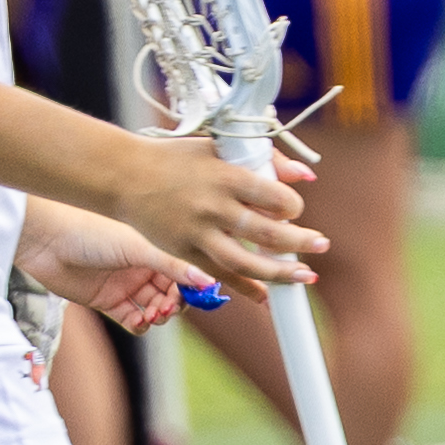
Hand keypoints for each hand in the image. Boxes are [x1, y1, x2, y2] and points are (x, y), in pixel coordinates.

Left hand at [15, 196, 206, 334]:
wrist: (47, 239)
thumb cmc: (92, 231)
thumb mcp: (138, 248)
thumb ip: (173, 266)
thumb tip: (209, 281)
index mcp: (153, 246)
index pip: (183, 272)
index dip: (192, 286)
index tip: (200, 296)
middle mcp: (141, 265)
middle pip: (171, 293)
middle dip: (175, 304)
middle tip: (170, 308)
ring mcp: (124, 284)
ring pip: (153, 308)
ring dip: (159, 316)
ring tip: (153, 314)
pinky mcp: (106, 301)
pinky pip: (131, 319)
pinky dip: (139, 324)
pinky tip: (139, 321)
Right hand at [104, 128, 320, 297]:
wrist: (123, 177)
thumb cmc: (175, 158)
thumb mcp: (218, 148)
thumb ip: (265, 160)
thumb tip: (306, 177)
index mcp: (224, 175)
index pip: (272, 196)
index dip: (292, 206)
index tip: (295, 209)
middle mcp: (213, 207)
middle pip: (266, 233)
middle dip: (300, 242)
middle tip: (321, 245)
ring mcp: (198, 234)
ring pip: (247, 263)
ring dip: (281, 273)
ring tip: (306, 276)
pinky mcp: (185, 254)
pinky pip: (221, 277)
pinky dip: (246, 289)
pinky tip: (267, 297)